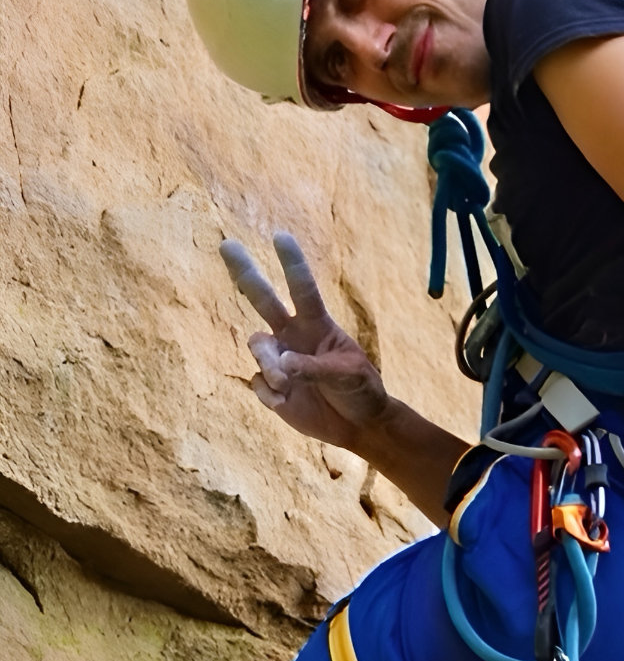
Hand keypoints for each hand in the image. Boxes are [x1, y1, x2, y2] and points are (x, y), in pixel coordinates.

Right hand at [220, 232, 388, 451]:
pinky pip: (257, 383)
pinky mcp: (270, 386)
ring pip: (257, 346)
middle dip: (245, 271)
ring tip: (287, 385)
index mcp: (318, 324)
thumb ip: (314, 368)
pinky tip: (288, 403)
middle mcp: (294, 335)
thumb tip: (280, 366)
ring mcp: (279, 359)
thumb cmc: (360, 389)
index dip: (292, 262)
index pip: (303, 288)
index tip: (280, 236)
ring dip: (269, 364)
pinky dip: (271, 395)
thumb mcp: (347, 374)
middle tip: (227, 244)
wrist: (358, 424)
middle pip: (263, 298)